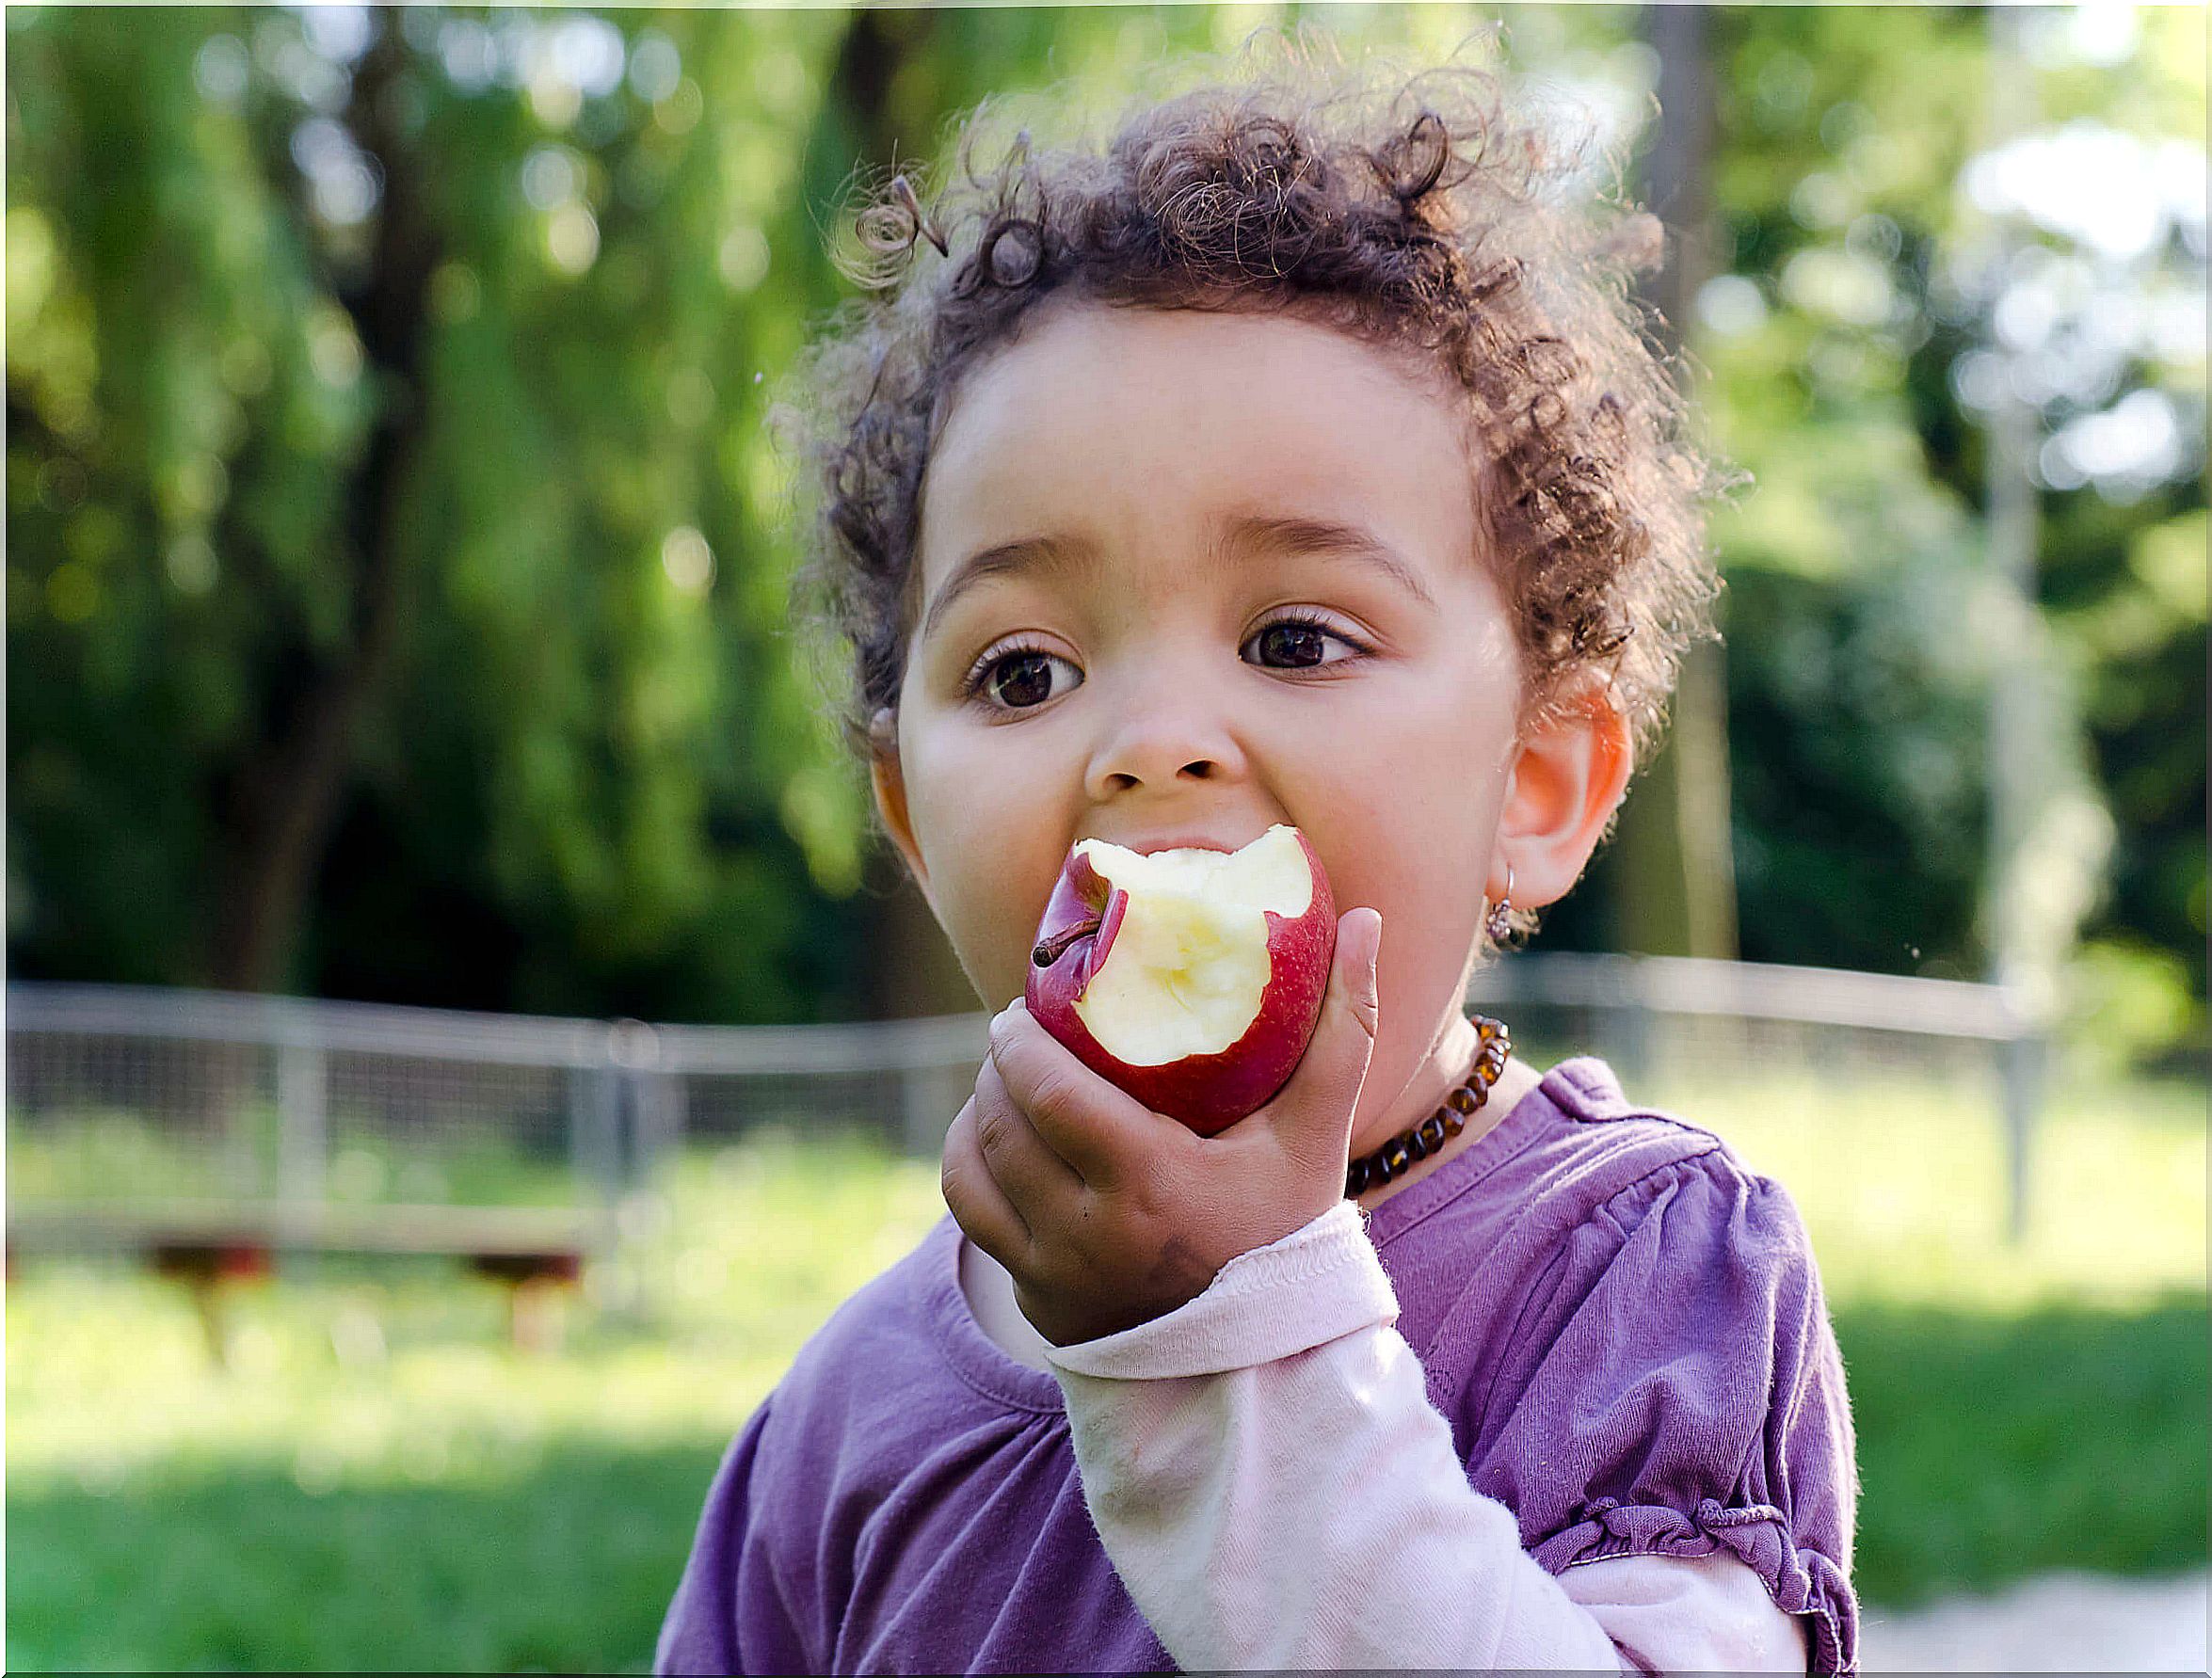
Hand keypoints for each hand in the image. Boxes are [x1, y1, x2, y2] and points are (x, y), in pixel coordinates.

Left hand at [941, 907, 1382, 1347]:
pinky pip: (969, 1217)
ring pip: (973, 1166)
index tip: (1025, 1006)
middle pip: (1001, 1121)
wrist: (1264, 1363)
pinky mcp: (1033, 1300)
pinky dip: (969, 1164)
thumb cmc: (1288, 1233)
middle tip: (1017, 1032)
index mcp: (1149, 1183)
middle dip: (998, 1065)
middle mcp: (1088, 1233)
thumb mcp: (1317, 1135)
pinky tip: (990, 1137)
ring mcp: (1052, 1273)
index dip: (1019, 1041)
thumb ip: (1344, 1030)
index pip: (1047, 1091)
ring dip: (978, 1109)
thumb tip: (1361, 916)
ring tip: (1004, 1078)